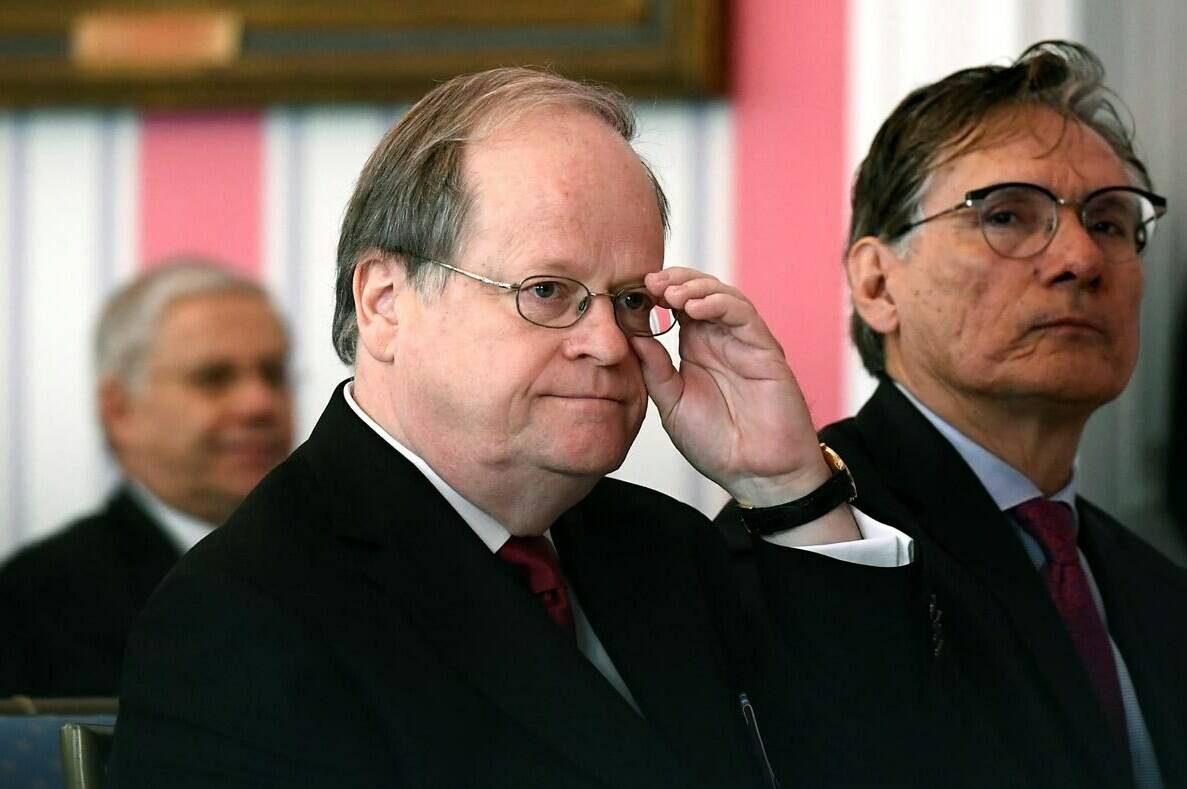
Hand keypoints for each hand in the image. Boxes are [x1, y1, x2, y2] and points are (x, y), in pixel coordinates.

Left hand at [630, 268, 833, 506]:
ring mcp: (743, 342)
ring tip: (669, 294)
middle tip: (649, 283)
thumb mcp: (672, 404)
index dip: (655, 293)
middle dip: (674, 281)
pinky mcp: (765, 349)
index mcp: (696, 349)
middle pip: (699, 291)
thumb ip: (654, 370)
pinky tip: (695, 308)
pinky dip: (719, 304)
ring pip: (722, 295)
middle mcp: (720, 339)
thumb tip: (630, 334)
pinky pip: (744, 315)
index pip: (675, 305)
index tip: (630, 291)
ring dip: (695, 288)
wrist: (756, 476)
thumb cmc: (718, 445)